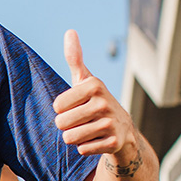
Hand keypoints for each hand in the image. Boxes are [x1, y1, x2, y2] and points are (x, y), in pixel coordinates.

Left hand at [53, 30, 138, 164]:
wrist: (123, 130)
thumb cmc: (95, 102)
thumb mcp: (85, 80)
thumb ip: (75, 58)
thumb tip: (70, 31)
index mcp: (94, 85)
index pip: (57, 106)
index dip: (62, 110)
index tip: (75, 106)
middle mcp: (104, 102)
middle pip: (61, 123)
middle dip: (66, 126)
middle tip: (81, 121)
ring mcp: (111, 123)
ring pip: (70, 138)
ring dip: (75, 138)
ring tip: (88, 130)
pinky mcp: (114, 143)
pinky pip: (83, 149)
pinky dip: (86, 148)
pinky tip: (97, 140)